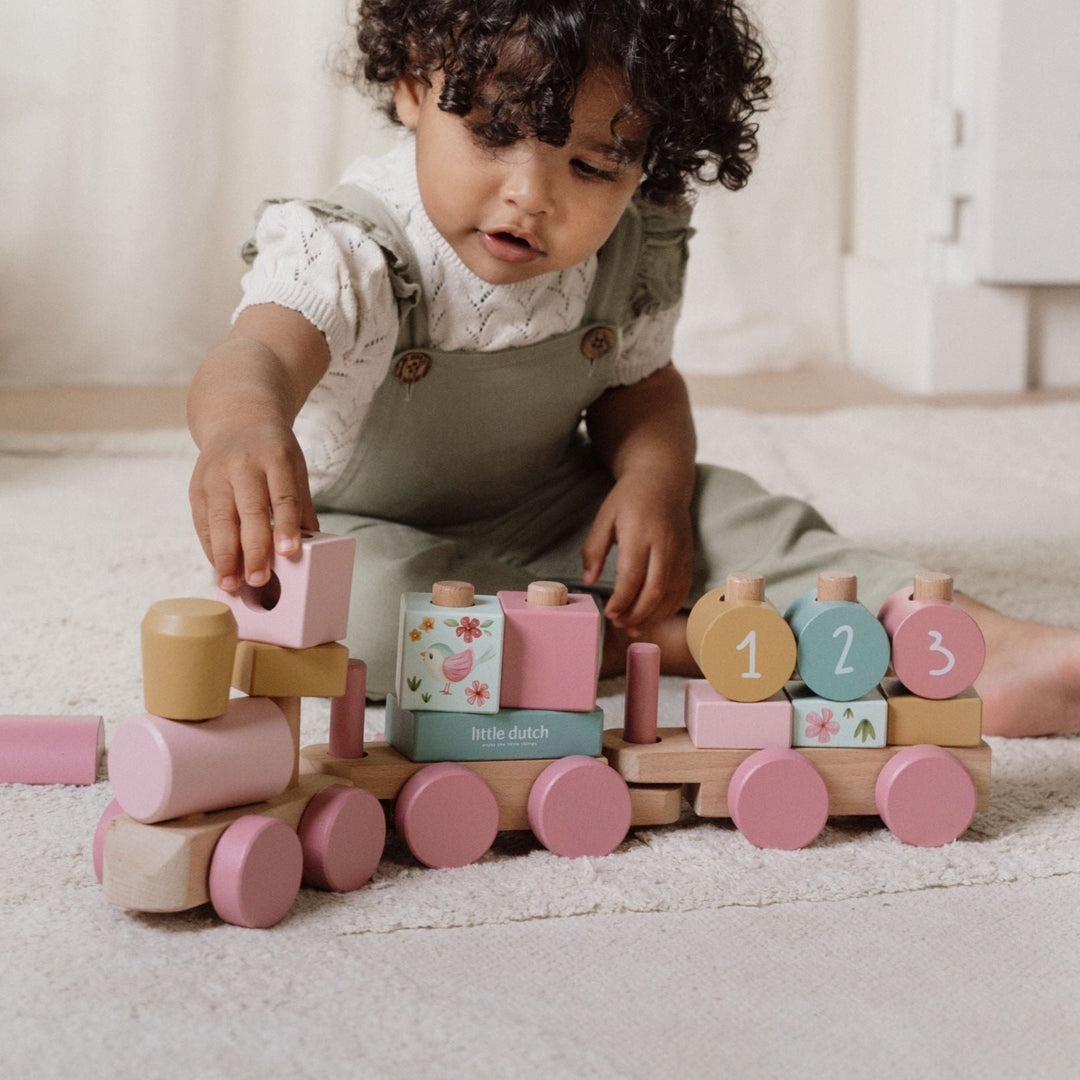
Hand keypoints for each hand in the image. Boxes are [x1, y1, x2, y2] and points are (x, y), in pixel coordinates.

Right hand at [189, 422, 318, 592]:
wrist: (236, 419)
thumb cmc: (273, 451)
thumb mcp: (295, 468)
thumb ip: (301, 506)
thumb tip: (310, 547)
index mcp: (275, 457)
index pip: (282, 495)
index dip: (286, 526)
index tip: (289, 553)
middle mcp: (242, 466)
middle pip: (249, 512)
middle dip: (253, 548)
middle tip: (259, 579)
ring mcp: (215, 476)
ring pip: (220, 521)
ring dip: (225, 556)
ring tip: (231, 585)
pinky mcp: (197, 488)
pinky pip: (203, 523)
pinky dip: (211, 548)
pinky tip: (220, 570)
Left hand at [581, 472, 693, 633]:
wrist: (664, 480)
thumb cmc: (629, 498)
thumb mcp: (604, 517)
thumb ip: (594, 549)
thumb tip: (587, 581)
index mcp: (641, 532)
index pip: (632, 576)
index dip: (621, 600)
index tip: (609, 613)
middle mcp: (665, 544)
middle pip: (655, 590)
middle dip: (637, 614)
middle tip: (620, 624)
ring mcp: (681, 552)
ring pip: (671, 594)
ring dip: (653, 615)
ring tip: (634, 626)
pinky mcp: (689, 556)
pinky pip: (682, 589)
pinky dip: (669, 607)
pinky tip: (653, 615)